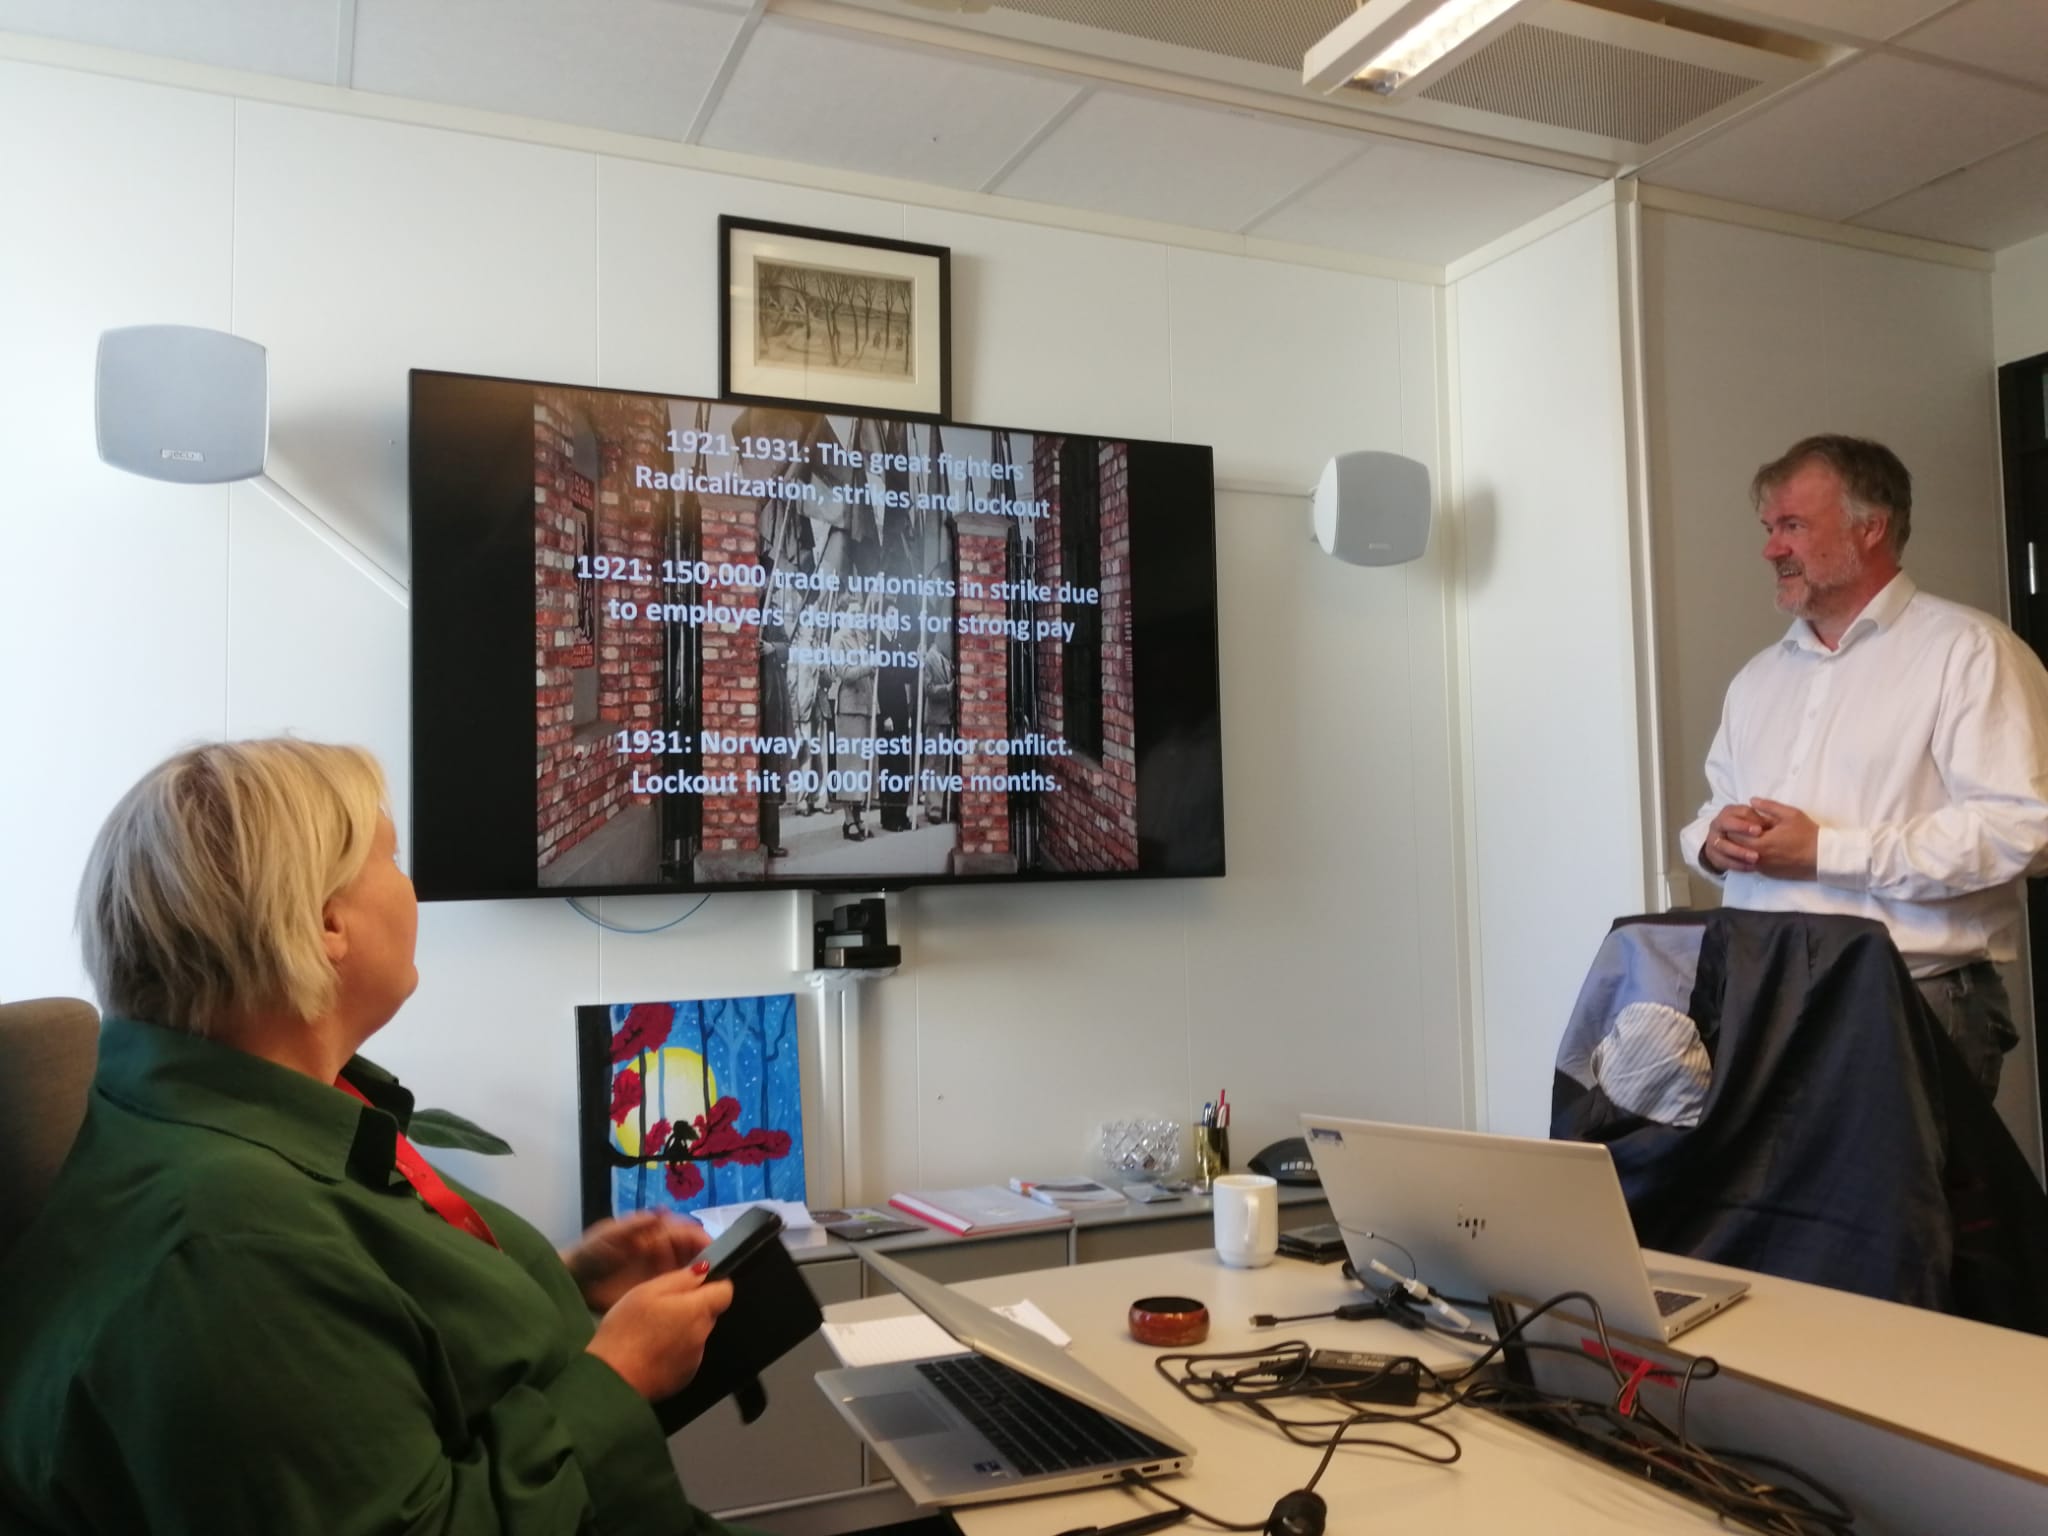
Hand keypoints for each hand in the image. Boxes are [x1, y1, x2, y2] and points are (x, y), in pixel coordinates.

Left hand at [562, 1211, 711, 1312]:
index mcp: (655, 1233)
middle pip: (694, 1251)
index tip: (715, 1252)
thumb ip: (636, 1224)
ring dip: (702, 1277)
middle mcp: (663, 1251)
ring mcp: (660, 1272)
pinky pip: (678, 1289)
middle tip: (719, 1273)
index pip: (686, 1232)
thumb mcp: (610, 1234)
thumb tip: (664, 1211)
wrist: (573, 1282)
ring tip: (713, 1287)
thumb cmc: (591, 1252)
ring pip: (690, 1271)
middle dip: (708, 1259)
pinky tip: (696, 1299)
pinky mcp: (655, 1291)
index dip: (702, 1239)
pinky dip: (689, 1292)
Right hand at [585, 1263, 733, 1400]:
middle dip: (692, 1306)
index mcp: (697, 1311)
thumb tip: (704, 1270)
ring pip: (696, 1334)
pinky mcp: (684, 1377)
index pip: (725, 1291)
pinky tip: (651, 1351)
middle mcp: (703, 1335)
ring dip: (683, 1329)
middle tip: (660, 1307)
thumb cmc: (626, 1331)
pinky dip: (675, 1350)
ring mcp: (695, 1360)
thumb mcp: (647, 1292)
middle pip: (708, 1313)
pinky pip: (686, 1355)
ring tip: (651, 1331)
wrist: (612, 1380)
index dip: (712, 1283)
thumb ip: (681, 1279)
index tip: (694, 1282)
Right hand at [1702, 803, 1766, 873]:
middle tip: (1758, 835)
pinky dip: (1737, 864)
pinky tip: (1751, 867)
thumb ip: (1763, 820)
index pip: (1739, 812)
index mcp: (1729, 812)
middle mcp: (1718, 824)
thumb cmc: (1746, 831)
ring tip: (1755, 857)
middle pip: (1726, 823)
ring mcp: (1712, 839)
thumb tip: (1771, 822)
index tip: (1761, 829)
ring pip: (1723, 845)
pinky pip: (1723, 860)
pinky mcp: (1712, 854)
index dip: (1751, 819)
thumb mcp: (1755, 823)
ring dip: (1739, 851)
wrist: (1726, 845)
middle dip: (1740, 828)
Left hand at [1723, 798, 1819, 880]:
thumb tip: (1752, 800)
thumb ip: (1769, 806)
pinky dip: (1750, 856)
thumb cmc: (1808, 834)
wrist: (1823, 858)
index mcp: (1761, 843)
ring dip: (1742, 847)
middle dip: (1735, 836)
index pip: (1734, 835)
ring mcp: (1763, 868)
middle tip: (1742, 827)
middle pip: (1735, 847)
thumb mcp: (1791, 814)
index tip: (1739, 819)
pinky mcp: (1768, 874)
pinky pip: (1752, 864)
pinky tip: (1758, 848)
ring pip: (1742, 857)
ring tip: (1749, 837)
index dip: (1734, 826)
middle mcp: (1758, 858)